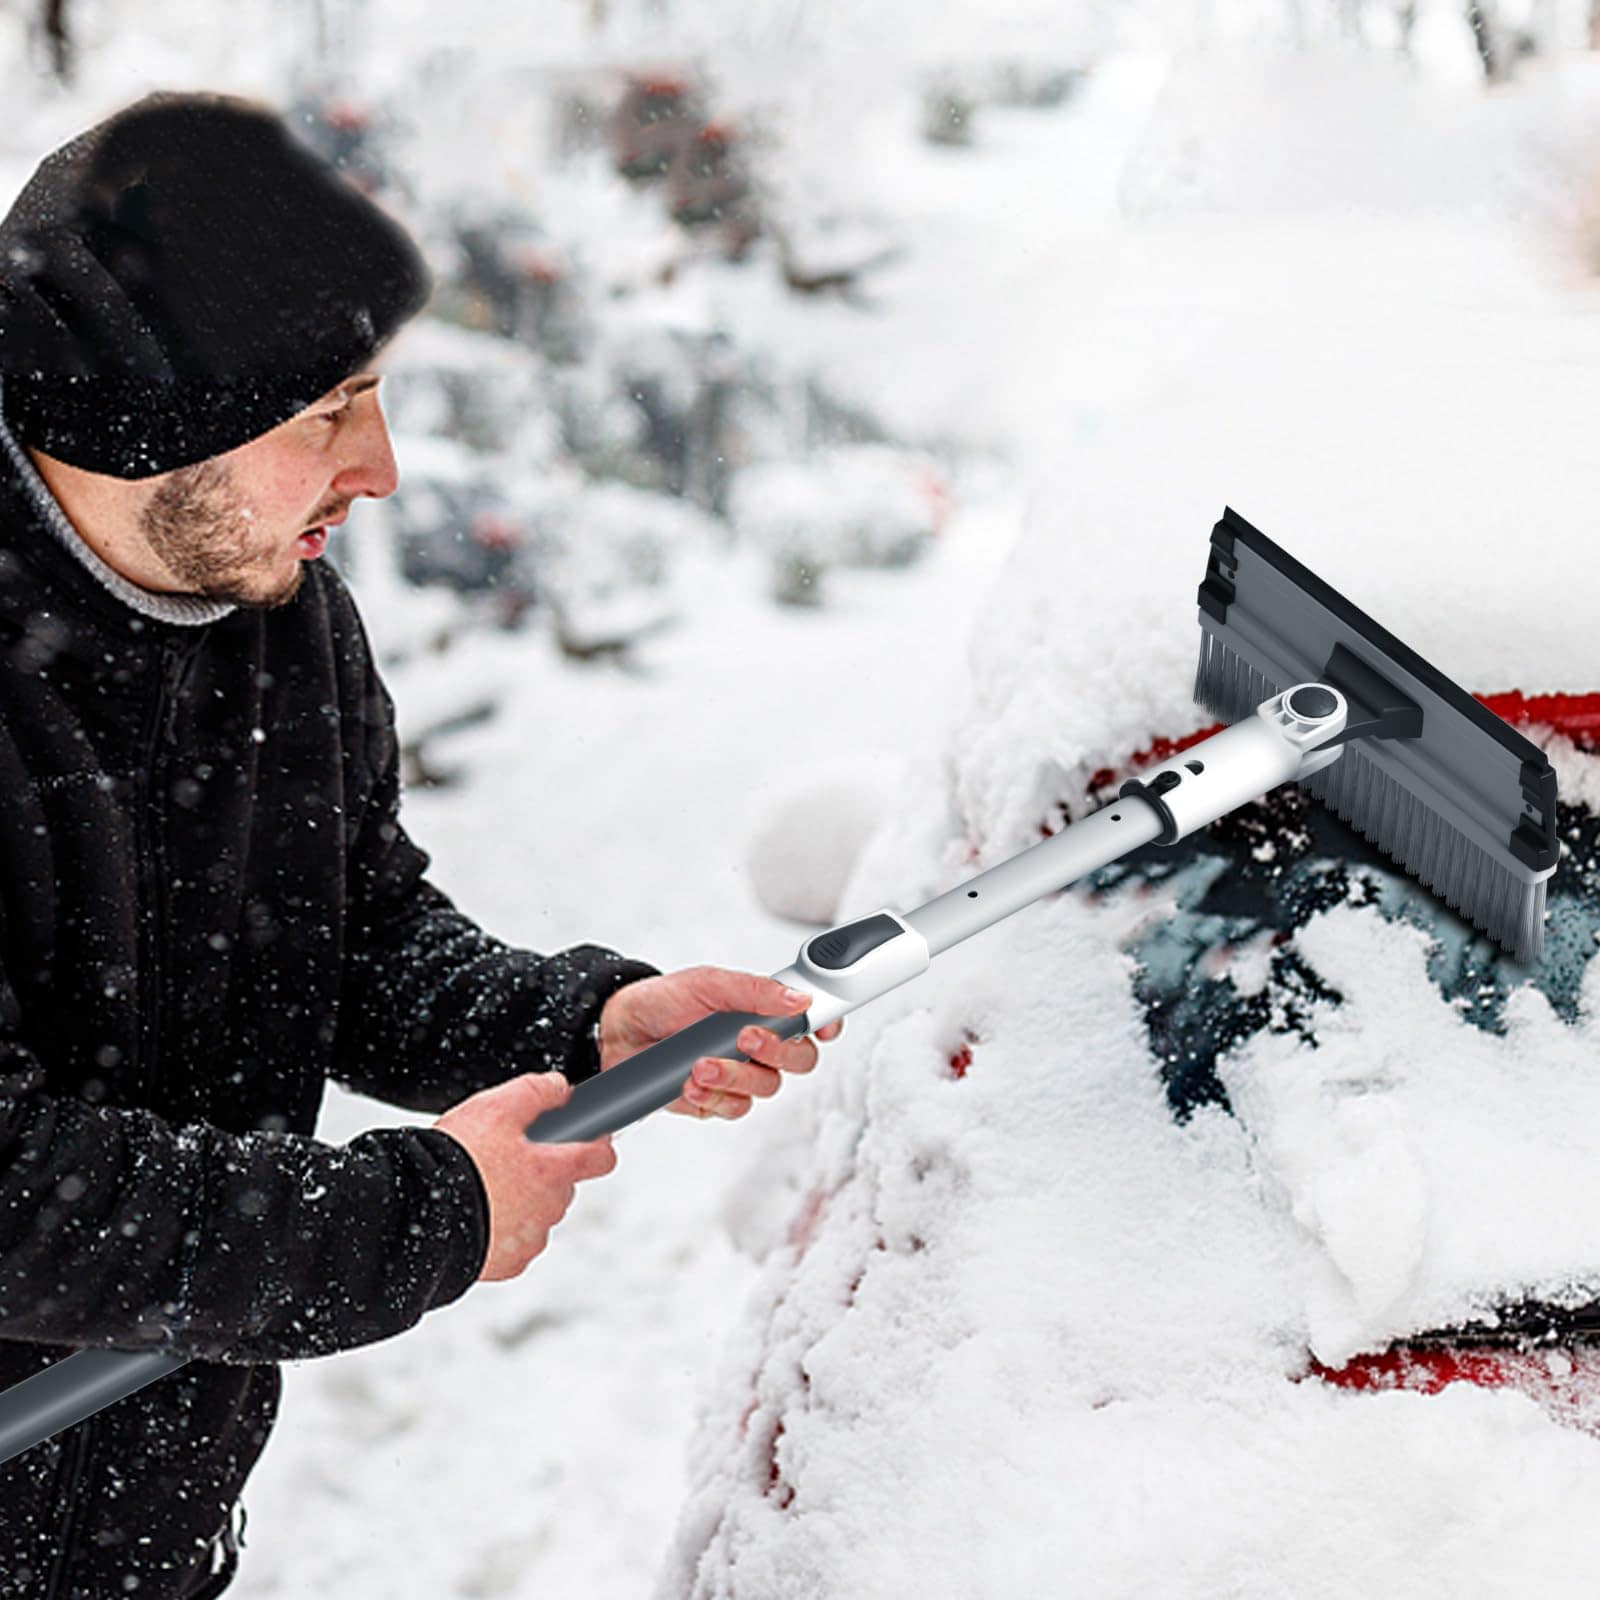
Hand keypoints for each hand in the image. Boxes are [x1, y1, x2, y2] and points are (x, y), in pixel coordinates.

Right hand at [434, 1072, 616, 1281]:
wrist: (416, 1214)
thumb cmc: (457, 1162)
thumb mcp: (496, 1107)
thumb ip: (537, 1092)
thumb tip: (559, 1088)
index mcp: (554, 1171)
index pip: (602, 1157)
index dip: (595, 1144)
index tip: (585, 1138)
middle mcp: (550, 1209)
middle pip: (563, 1185)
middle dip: (542, 1172)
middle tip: (506, 1159)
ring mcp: (530, 1239)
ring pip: (538, 1214)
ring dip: (521, 1202)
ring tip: (483, 1187)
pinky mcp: (507, 1264)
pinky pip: (515, 1242)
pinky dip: (501, 1230)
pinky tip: (476, 1214)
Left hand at [597, 966, 843, 1122]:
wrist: (617, 1032)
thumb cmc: (663, 1001)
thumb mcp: (707, 984)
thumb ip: (754, 990)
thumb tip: (799, 998)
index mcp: (763, 1010)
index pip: (812, 1021)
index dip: (827, 1024)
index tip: (824, 1027)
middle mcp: (759, 1044)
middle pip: (800, 1060)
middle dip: (777, 1052)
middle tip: (746, 1038)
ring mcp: (740, 1074)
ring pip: (766, 1088)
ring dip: (735, 1076)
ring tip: (700, 1064)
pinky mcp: (716, 1100)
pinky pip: (734, 1108)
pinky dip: (713, 1096)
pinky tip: (690, 1082)